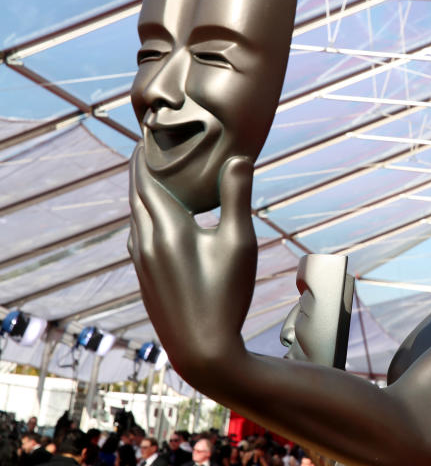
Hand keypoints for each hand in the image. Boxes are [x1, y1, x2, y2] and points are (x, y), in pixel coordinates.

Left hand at [128, 145, 255, 368]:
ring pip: (135, 217)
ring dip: (140, 194)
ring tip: (152, 178)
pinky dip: (143, 216)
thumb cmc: (226, 296)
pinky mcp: (146, 280)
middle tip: (147, 147)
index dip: (145, 155)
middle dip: (139, 170)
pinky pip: (137, 236)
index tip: (147, 134)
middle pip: (136, 196)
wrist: (203, 352)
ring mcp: (142, 264)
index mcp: (167, 229)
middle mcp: (146, 243)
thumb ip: (236, 198)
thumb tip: (238, 157)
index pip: (147, 180)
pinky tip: (157, 222)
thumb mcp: (240, 243)